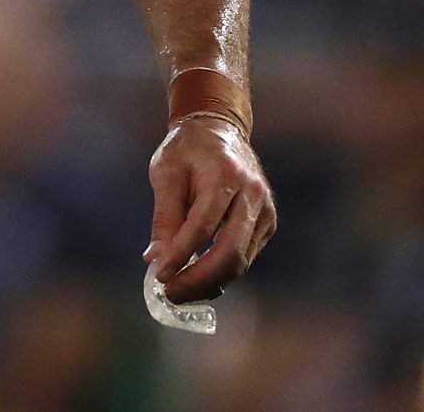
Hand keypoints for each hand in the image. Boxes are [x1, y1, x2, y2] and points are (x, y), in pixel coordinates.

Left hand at [146, 112, 277, 300]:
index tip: (160, 275)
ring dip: (209, 283)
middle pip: (229, 251)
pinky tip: (198, 278)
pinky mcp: (267, 223)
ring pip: (240, 261)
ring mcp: (264, 210)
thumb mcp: (166, 173)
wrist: (219, 128)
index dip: (181, 254)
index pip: (204, 225)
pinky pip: (244, 257)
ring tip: (180, 291)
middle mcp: (252, 193)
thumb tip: (156, 259)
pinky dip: (221, 273)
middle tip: (171, 294)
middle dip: (198, 280)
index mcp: (226, 174)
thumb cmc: (188, 150)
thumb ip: (164, 217)